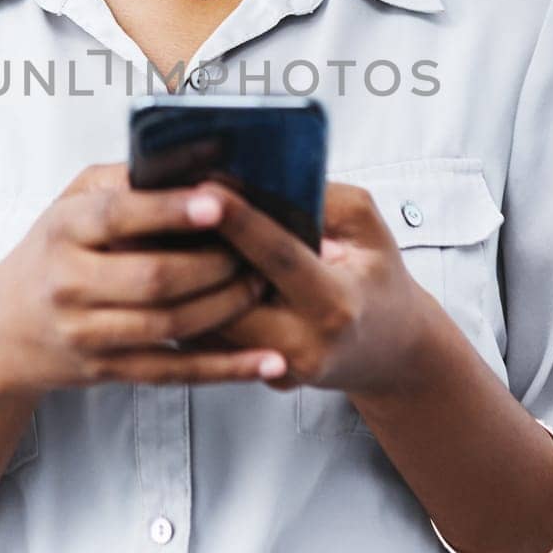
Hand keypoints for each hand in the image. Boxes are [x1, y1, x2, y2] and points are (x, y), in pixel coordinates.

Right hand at [0, 163, 288, 402]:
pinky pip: (175, 372)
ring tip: (259, 284)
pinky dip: (226, 368)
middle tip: (255, 249)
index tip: (217, 202)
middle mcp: (69, 283)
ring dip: (227, 306)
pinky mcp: (107, 370)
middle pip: (155, 278)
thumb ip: (123, 181)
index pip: (119, 216)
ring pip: (170, 324)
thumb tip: (192, 160)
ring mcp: (86, 333)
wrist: (2, 331)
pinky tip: (266, 360)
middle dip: (216, 264)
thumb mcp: (70, 203)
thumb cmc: (50, 254)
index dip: (171, 211)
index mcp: (64, 230)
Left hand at [184, 179, 444, 397]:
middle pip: (228, 299)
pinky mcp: (258, 377)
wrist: (392, 349)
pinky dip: (191, 302)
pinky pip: (211, 340)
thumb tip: (264, 175)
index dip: (240, 220)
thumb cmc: (378, 278)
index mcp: (336, 304)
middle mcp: (304, 345)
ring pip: (207, 324)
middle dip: (193, 252)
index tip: (207, 186)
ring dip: (182, 279)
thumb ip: (322, 199)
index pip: (278, 258)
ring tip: (160, 233)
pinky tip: (176, 266)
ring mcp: (278, 369)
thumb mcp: (367, 228)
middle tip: (164, 208)